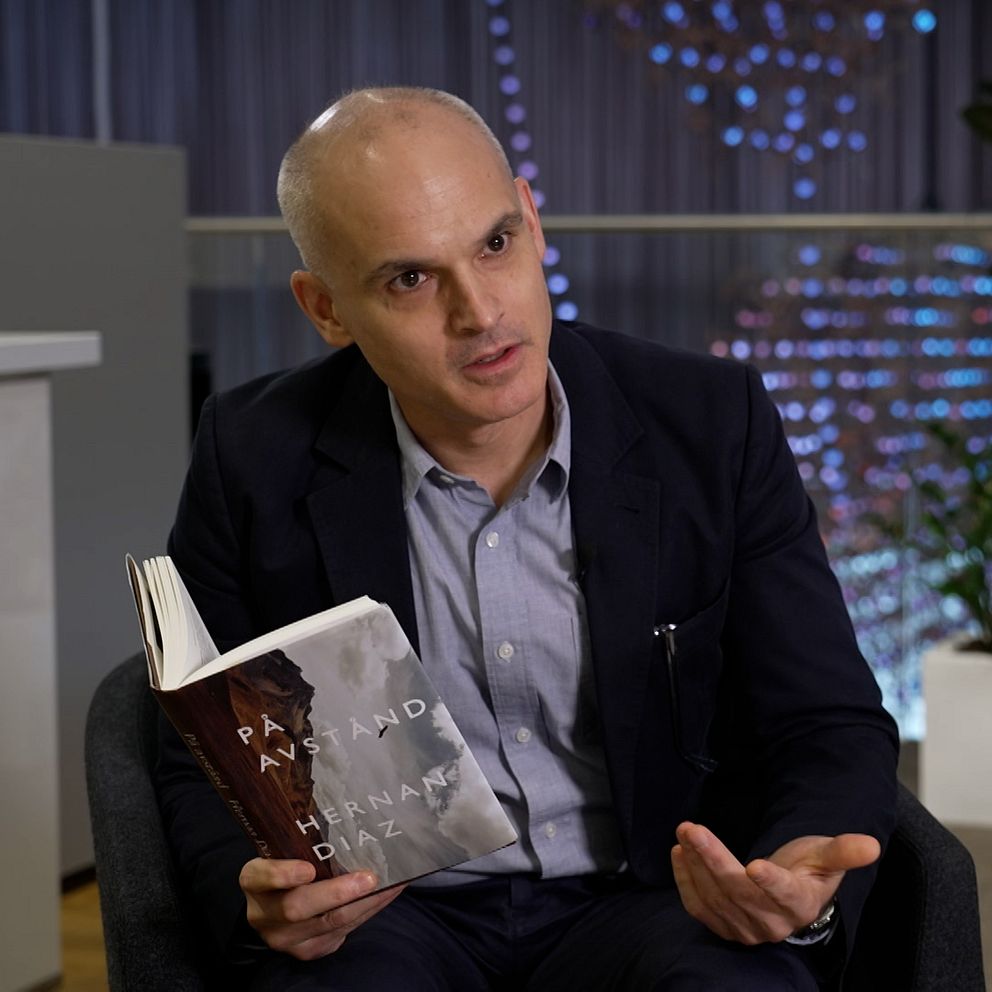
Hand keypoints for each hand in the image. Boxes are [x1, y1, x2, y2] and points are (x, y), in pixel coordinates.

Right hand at [239, 858, 406, 959]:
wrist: (276, 908)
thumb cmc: (287, 865)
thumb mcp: (284, 851)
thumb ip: (303, 843)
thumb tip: (347, 819)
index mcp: (253, 881)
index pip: (261, 877)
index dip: (282, 875)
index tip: (308, 868)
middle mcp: (264, 914)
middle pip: (297, 908)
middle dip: (336, 893)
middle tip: (369, 878)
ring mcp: (285, 939)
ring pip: (328, 923)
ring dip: (365, 903)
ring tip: (391, 883)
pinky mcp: (308, 951)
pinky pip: (342, 932)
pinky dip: (368, 911)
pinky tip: (386, 895)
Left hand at [671, 823, 879, 944]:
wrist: (790, 895)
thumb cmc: (808, 870)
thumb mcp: (826, 856)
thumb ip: (843, 851)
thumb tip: (871, 844)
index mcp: (800, 904)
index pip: (785, 895)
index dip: (771, 882)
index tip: (755, 865)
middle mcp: (772, 923)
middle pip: (739, 892)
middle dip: (713, 858)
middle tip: (693, 828)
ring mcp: (745, 928)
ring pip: (715, 897)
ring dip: (696, 863)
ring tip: (685, 832)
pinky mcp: (723, 926)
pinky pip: (699, 908)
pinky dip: (685, 881)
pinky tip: (679, 852)